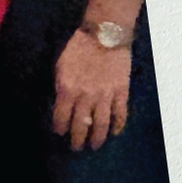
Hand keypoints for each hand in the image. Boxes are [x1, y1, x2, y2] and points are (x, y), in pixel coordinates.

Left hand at [53, 30, 131, 148]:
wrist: (105, 34)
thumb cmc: (79, 47)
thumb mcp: (61, 66)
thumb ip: (61, 87)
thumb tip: (61, 103)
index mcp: (67, 89)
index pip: (61, 117)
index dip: (60, 128)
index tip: (60, 133)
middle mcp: (86, 97)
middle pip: (81, 125)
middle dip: (77, 139)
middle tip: (76, 147)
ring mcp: (105, 96)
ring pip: (101, 124)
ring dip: (97, 137)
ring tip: (94, 145)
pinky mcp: (121, 92)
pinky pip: (120, 114)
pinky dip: (118, 125)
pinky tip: (115, 132)